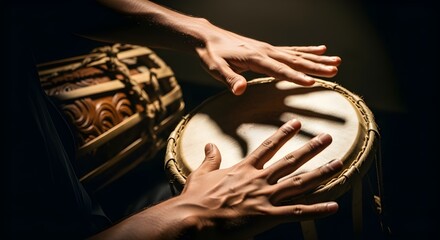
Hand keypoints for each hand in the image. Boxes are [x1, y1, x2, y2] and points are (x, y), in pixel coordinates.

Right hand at [177, 119, 342, 238]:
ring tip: (339, 163)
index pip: (268, 147)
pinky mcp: (267, 216)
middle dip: (310, 148)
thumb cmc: (196, 198)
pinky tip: (333, 206)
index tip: (296, 123)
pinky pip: (297, 212)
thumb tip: (210, 145)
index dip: (283, 134)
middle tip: (327, 137)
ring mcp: (265, 197)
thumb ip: (211, 159)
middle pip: (290, 161)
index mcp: (244, 169)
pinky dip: (317, 210)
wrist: (193, 218)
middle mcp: (259, 180)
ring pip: (299, 183)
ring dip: (321, 172)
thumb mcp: (201, 174)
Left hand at [195, 23, 340, 94]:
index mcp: (255, 59)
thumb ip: (229, 79)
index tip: (313, 82)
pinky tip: (320, 49)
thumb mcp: (215, 68)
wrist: (208, 37)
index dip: (295, 76)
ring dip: (317, 59)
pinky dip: (307, 49)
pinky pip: (291, 49)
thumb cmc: (211, 54)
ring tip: (336, 62)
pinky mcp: (268, 49)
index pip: (279, 69)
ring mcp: (268, 49)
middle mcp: (266, 51)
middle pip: (295, 60)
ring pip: (298, 54)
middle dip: (316, 66)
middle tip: (335, 71)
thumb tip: (241, 90)